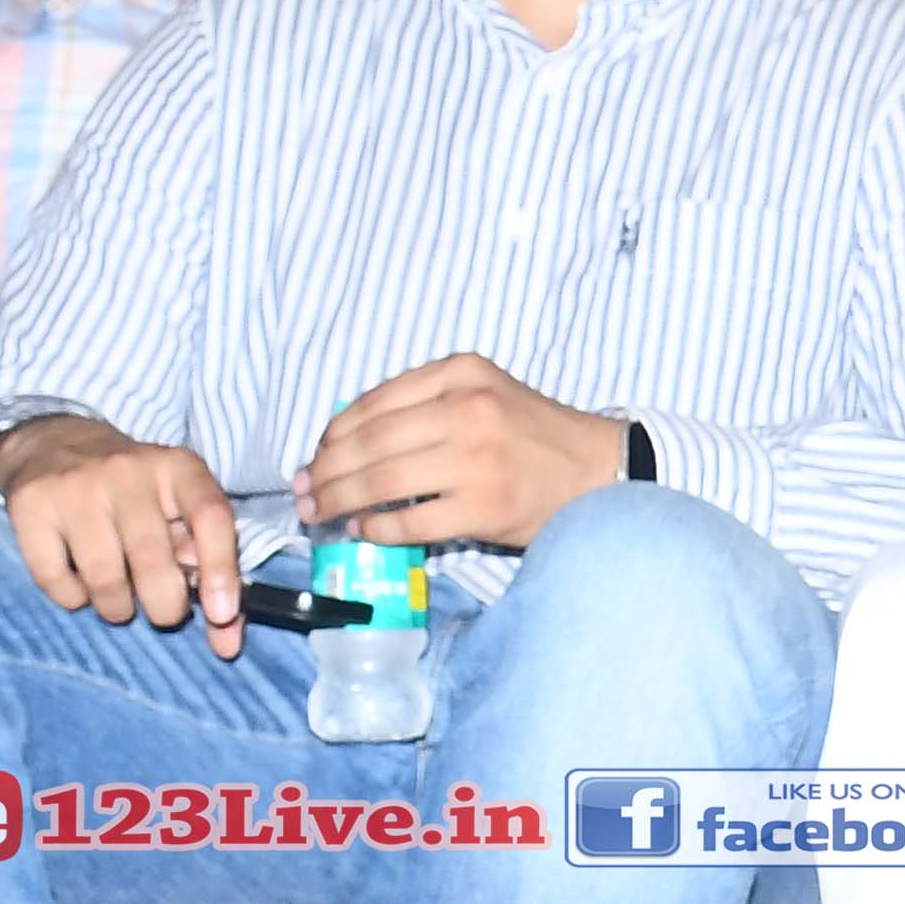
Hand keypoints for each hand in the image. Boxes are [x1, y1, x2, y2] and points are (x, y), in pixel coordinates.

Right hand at [0, 415, 246, 652]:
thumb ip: (210, 566)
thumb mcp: (180, 508)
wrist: (53, 443)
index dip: (220, 570)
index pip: (210, 516)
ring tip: (119, 597)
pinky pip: (55, 582)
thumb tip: (227, 636)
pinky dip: (72, 598)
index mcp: (178, 468)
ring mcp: (75, 487)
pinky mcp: (31, 505)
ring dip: (117, 608)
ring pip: (104, 581)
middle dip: (165, 607)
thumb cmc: (134, 493)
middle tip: (163, 610)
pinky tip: (78, 580)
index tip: (221, 615)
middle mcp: (128, 471)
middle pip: (153, 561)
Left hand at [296, 355, 624, 553]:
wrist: (598, 471)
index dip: (332, 433)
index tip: (315, 456)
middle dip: (325, 471)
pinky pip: (408, 520)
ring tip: (322, 513)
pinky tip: (364, 531)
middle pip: (369, 441)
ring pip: (380, 479)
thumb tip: (346, 442)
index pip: (375, 402)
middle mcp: (467, 408)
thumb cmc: (535, 437)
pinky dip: (376, 528)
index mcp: (462, 372)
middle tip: (305, 491)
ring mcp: (475, 459)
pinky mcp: (482, 506)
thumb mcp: (485, 394)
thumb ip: (426, 405)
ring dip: (340, 500)